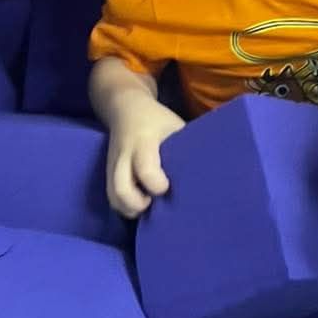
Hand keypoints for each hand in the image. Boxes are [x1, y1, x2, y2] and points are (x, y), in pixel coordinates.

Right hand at [105, 95, 185, 218]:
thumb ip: (185, 150)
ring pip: (113, 198)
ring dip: (131, 208)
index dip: (158, 185)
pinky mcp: (108, 173)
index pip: (146, 169)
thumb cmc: (158, 121)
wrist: (126, 109)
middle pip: (121, 190)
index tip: (169, 187)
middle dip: (138, 204)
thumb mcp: (174, 127)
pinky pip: (112, 197)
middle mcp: (124, 156)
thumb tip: (209, 174)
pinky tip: (140, 201)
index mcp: (143, 143)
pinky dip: (125, 205)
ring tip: (148, 205)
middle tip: (155, 201)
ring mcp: (112, 166)